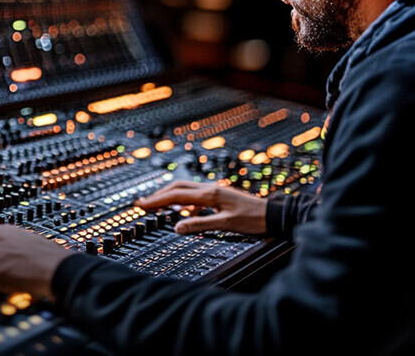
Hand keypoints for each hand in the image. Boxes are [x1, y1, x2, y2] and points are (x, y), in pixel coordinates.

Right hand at [136, 181, 267, 235]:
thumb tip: (177, 228)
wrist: (273, 215)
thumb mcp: (226, 225)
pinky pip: (194, 195)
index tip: (142, 204)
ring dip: (169, 196)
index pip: (176, 195)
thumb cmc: (253, 219)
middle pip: (177, 187)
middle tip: (144, 203)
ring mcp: (214, 192)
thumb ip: (200, 225)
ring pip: (185, 190)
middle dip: (159, 194)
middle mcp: (210, 189)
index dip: (157, 200)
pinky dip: (183, 200)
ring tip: (158, 205)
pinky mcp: (219, 197)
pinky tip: (183, 211)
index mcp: (209, 194)